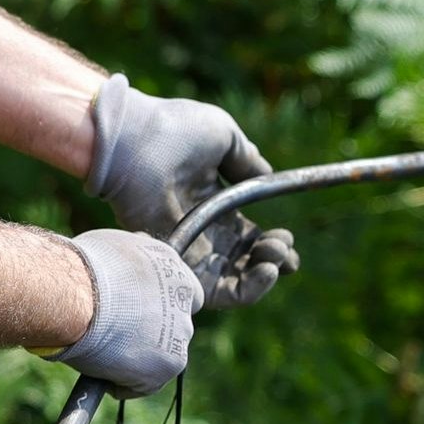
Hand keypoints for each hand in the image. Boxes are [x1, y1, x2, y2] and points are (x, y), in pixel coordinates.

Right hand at [52, 228, 203, 394]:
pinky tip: (99, 372)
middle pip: (174, 326)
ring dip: (137, 360)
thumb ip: (125, 265)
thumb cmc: (79, 269)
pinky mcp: (168, 364)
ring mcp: (179, 334)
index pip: (180, 292)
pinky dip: (122, 383)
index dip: (157, 306)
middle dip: (150, 334)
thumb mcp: (110, 250)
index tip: (136, 314)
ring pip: (161, 357)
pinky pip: (143, 383)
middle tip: (116, 338)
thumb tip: (113, 271)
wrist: (75, 295)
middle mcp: (184, 300)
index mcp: (172, 268)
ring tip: (101, 357)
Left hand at [87, 74, 298, 307]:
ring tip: (275, 258)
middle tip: (283, 249)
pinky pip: (214, 291)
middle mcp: (204, 234)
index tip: (288, 239)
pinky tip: (265, 269)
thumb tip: (270, 177)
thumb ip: (248, 161)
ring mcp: (190, 250)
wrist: (135, 140)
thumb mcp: (223, 138)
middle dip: (275, 262)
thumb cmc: (175, 131)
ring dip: (265, 277)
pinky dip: (247, 289)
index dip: (273, 244)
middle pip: (246, 264)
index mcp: (217, 207)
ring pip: (235, 283)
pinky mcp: (178, 262)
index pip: (250, 239)